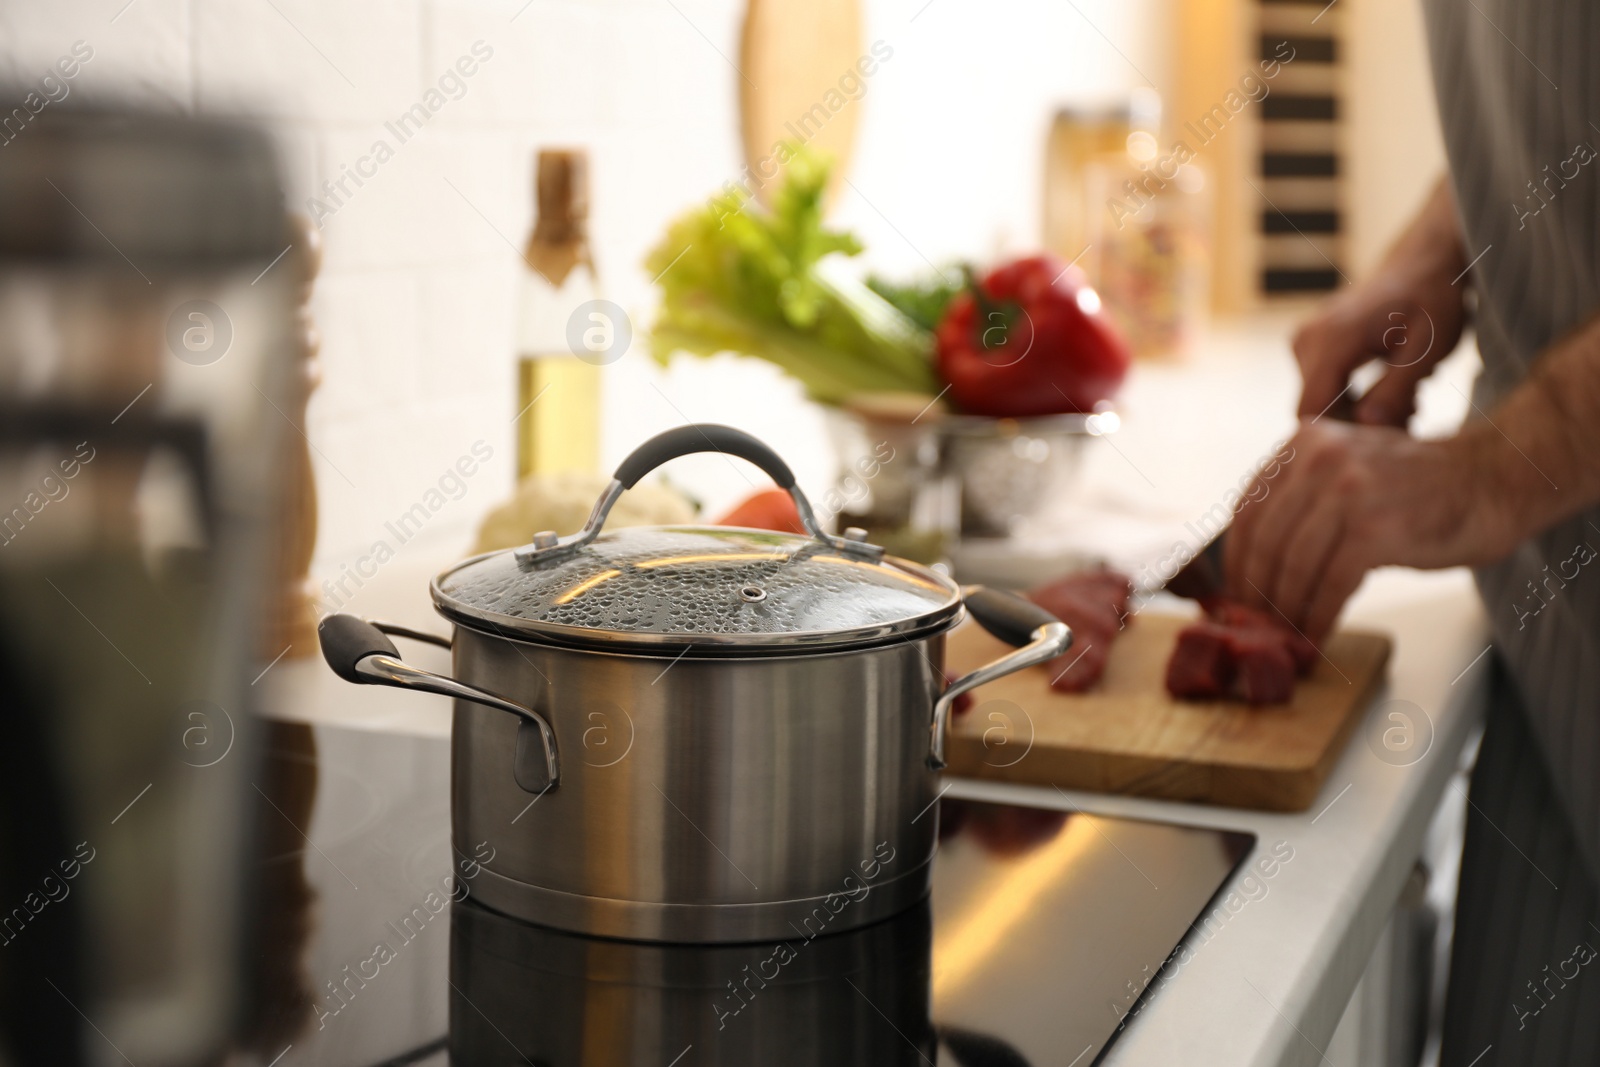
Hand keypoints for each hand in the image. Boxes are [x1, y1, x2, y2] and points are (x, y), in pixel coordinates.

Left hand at [1224, 420, 1509, 641]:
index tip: (1234, 596)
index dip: (1236, 562)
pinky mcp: (1375, 529)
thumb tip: (1254, 560)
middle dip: (1256, 592)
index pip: (1249, 510)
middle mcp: (1319, 458)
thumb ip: (1300, 497)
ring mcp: (1348, 491)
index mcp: (1302, 442)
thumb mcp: (1346, 469)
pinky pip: (1329, 584)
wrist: (1491, 481)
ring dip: (1285, 611)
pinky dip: (1316, 617)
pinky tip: (1314, 637)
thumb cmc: (1417, 488)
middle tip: (1255, 627)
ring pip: (1293, 565)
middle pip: (1265, 541)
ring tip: (1284, 638)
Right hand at [1294, 178, 1468, 426]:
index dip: (1344, 437)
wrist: (1423, 264)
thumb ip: (1397, 389)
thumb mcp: (1428, 348)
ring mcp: (1302, 342)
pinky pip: (1320, 389)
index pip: (1312, 410)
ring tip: (1406, 406)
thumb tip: (1367, 423)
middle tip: (1408, 424)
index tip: (1388, 441)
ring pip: (1317, 403)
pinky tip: (1387, 394)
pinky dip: (1351, 400)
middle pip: (1314, 411)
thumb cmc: (1433, 300)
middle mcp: (1307, 340)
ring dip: (1357, 415)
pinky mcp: (1307, 346)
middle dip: (1356, 428)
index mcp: (1332, 339)